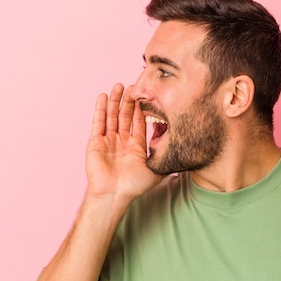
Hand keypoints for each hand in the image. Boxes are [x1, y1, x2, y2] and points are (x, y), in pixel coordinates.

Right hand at [85, 83, 162, 201]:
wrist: (114, 195)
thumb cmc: (134, 186)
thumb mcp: (156, 171)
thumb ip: (166, 160)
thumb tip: (184, 154)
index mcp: (135, 146)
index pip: (138, 122)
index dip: (141, 109)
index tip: (145, 95)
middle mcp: (121, 141)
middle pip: (125, 116)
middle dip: (129, 101)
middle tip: (133, 86)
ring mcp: (108, 141)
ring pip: (112, 116)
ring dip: (115, 101)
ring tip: (119, 86)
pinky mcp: (95, 142)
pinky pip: (98, 123)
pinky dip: (100, 109)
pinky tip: (103, 96)